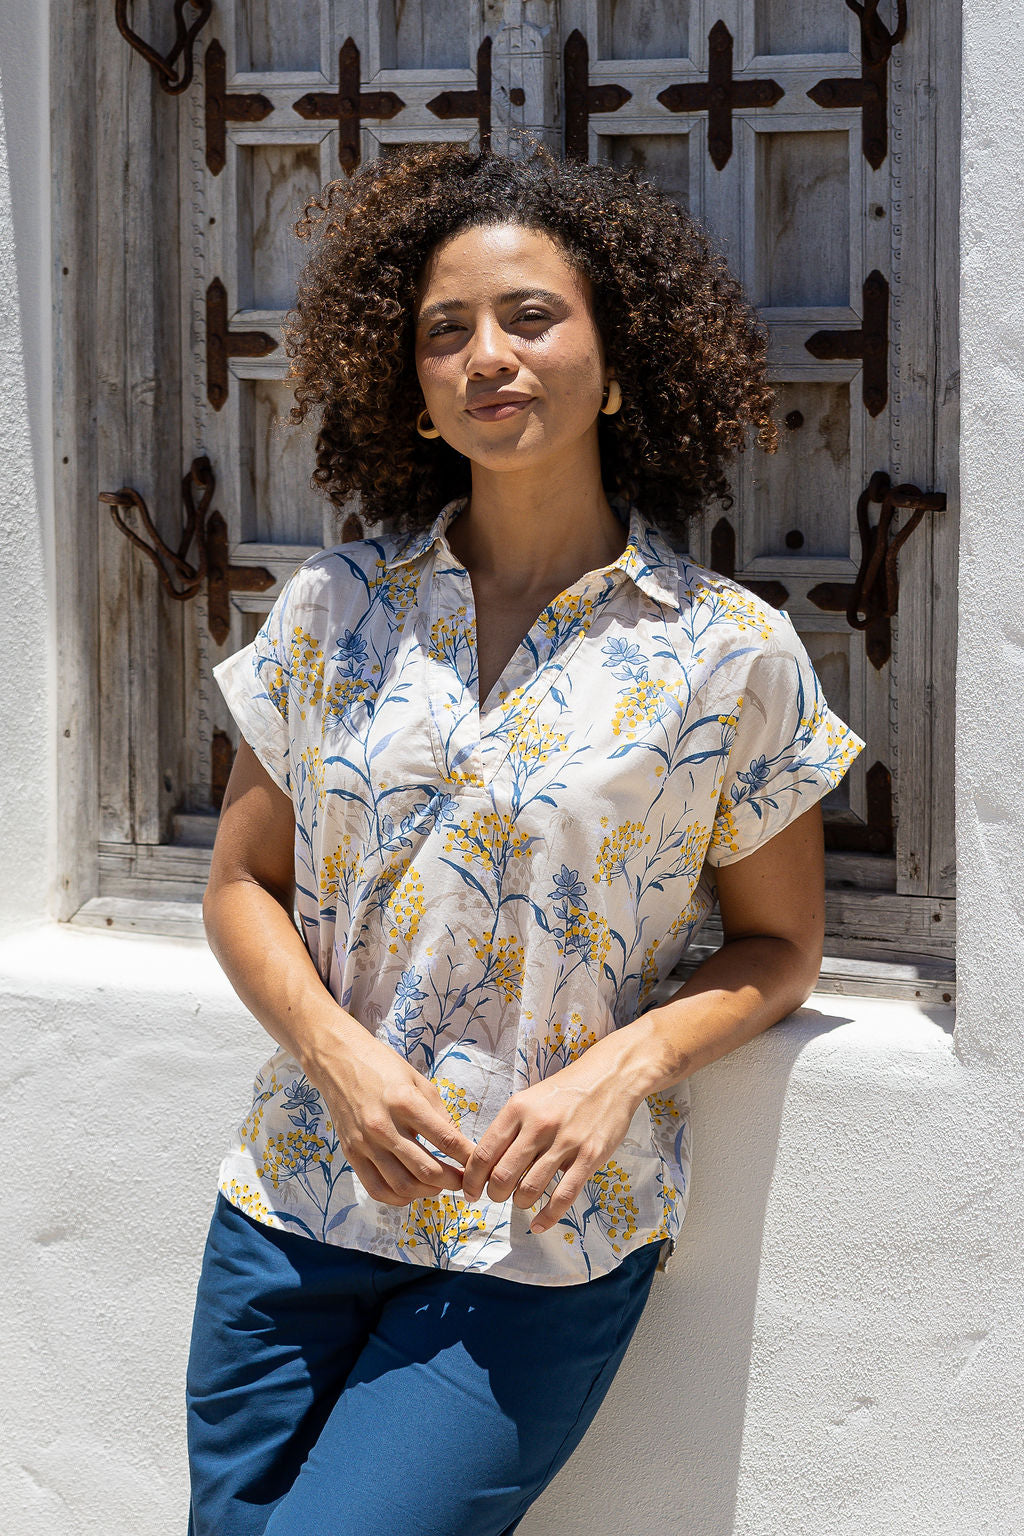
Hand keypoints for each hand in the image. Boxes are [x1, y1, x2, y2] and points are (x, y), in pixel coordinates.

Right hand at [311, 1022, 476, 1206]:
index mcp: (405, 1102)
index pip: (446, 1139)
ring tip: (440, 1186)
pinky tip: (412, 1192)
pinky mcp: (351, 1153)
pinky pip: (376, 1189)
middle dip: (452, 1181)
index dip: (467, 1157)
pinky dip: (398, 1198)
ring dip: (427, 1192)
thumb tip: (459, 1144)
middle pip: (426, 1170)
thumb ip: (439, 1113)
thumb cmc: (383, 1066)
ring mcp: (365, 1143)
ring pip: (402, 1185)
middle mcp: (384, 1126)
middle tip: (465, 1181)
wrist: (338, 1060)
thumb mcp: (419, 1081)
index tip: (479, 1164)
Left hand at [460, 1034, 645, 1232]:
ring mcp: (565, 1142)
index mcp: (518, 1109)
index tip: (470, 1192)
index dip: (472, 1180)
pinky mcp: (589, 1156)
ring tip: (522, 1199)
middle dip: (495, 1195)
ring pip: (530, 1189)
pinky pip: (563, 1196)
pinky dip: (548, 1217)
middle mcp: (538, 1125)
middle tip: (498, 1196)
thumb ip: (509, 1129)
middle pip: (502, 1176)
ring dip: (520, 1202)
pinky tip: (540, 1224)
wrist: (610, 1077)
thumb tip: (487, 1165)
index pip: (483, 1154)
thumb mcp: (529, 1099)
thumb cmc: (565, 1091)